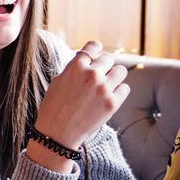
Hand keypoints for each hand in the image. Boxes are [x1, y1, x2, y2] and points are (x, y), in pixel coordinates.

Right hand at [30, 41, 128, 169]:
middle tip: (99, 75)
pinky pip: (125, 88)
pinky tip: (109, 97)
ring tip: (107, 84)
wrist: (57, 133)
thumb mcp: (58, 81)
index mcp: (75, 66)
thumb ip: (74, 68)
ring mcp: (103, 89)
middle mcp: (91, 74)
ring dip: (114, 76)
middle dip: (104, 65)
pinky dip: (118, 91)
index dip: (96, 49)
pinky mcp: (112, 103)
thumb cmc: (54, 106)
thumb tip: (89, 60)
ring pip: (121, 71)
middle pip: (109, 58)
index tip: (97, 54)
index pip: (93, 46)